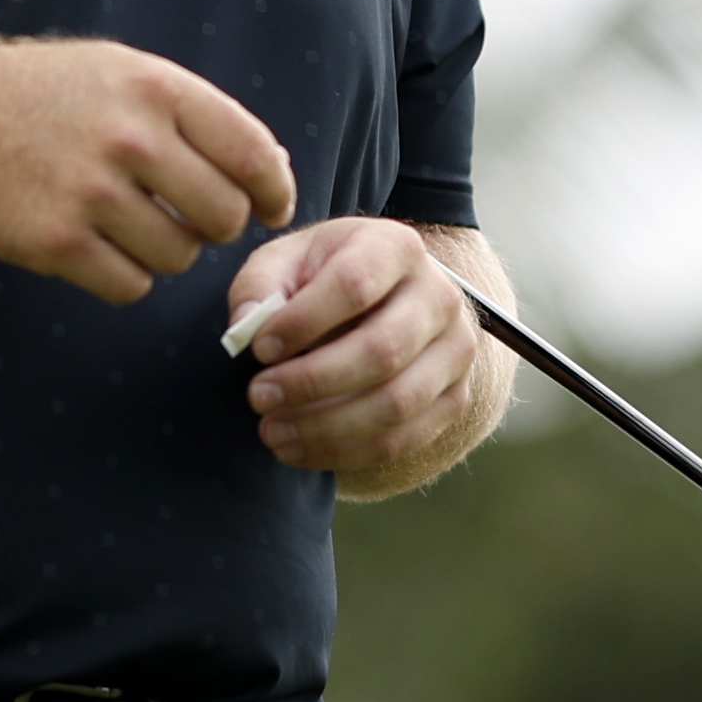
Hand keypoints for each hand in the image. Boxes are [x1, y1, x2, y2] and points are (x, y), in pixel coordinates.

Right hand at [0, 39, 294, 304]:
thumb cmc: (53, 95)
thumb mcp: (129, 74)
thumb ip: (200, 118)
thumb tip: (274, 174)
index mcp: (157, 90)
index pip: (252, 155)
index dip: (274, 191)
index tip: (271, 208)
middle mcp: (129, 139)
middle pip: (222, 217)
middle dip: (216, 225)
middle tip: (189, 215)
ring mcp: (89, 193)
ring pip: (179, 257)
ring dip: (168, 250)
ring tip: (133, 221)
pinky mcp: (56, 242)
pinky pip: (131, 285)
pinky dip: (126, 275)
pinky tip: (102, 245)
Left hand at [226, 220, 499, 492]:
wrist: (384, 296)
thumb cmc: (323, 277)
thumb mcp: (286, 261)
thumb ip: (260, 286)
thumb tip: (246, 325)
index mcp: (397, 248)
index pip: (355, 285)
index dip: (303, 322)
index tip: (258, 348)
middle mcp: (440, 297)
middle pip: (382, 351)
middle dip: (312, 382)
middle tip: (258, 397)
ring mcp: (456, 351)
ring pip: (396, 403)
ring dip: (326, 428)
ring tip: (272, 431)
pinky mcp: (455, 397)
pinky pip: (403, 439)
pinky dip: (345, 453)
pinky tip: (299, 449)